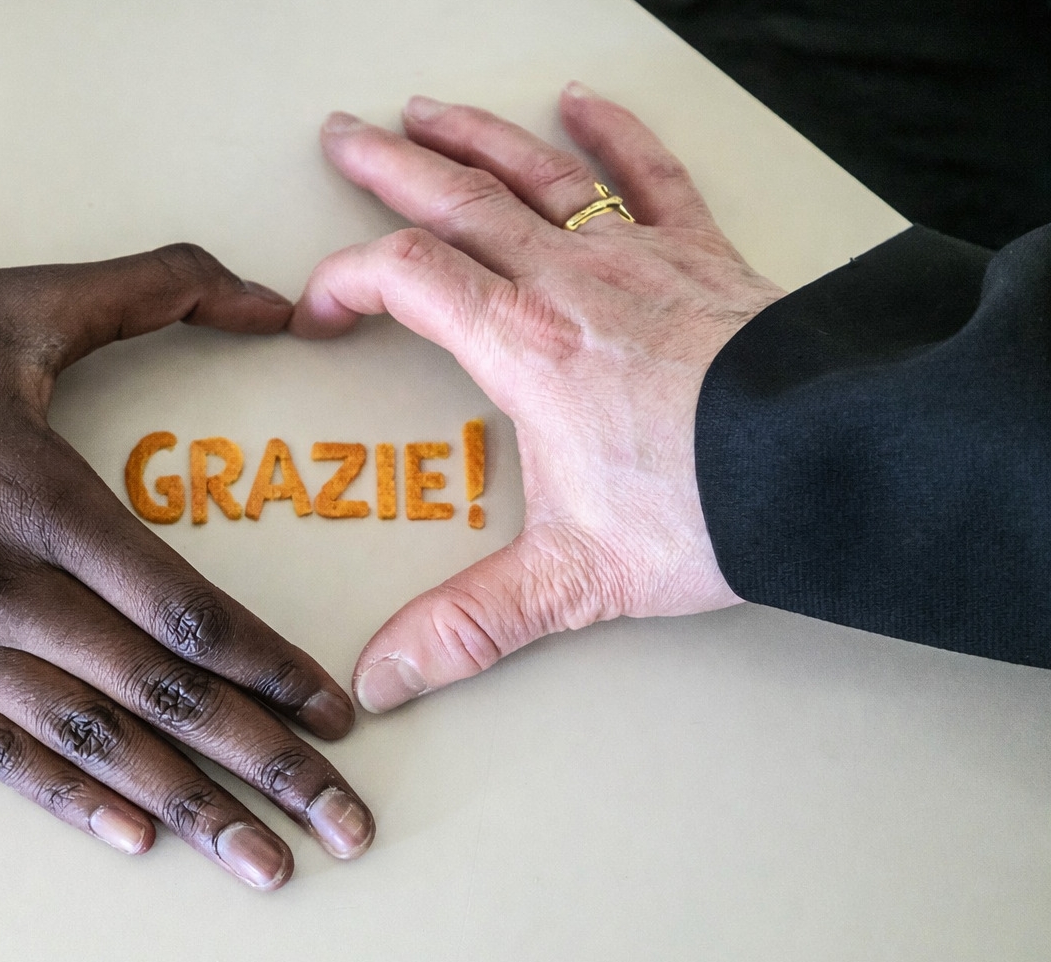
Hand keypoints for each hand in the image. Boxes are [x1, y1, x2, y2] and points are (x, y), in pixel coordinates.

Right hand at [0, 210, 372, 888]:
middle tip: (342, 829)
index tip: (338, 717)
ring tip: (259, 862)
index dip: (273, 672)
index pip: (186, 611)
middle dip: (264, 766)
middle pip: (157, 695)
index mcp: (41, 495)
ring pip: (85, 740)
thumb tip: (275, 299)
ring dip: (182, 807)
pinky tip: (132, 836)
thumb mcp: (27, 298)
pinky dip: (67, 797)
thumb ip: (162, 285)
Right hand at [291, 84, 785, 712]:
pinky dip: (612, 135)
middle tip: (342, 139)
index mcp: (524, 345)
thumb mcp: (571, 578)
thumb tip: (383, 677)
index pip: (406, 277)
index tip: (321, 308)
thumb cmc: (707, 506)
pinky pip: (647, 176)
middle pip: (457, 200)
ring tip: (427, 112)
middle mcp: (570, 282)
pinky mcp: (697, 255)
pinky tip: (582, 105)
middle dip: (390, 168)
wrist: (826, 464)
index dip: (347, 280)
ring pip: (536, 174)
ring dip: (474, 137)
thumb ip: (469, 624)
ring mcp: (635, 257)